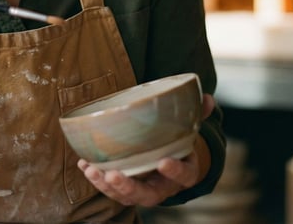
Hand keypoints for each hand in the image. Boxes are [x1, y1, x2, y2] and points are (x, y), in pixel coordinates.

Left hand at [77, 93, 216, 206]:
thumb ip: (199, 116)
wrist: (171, 164)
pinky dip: (96, 177)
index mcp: (183, 173)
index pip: (183, 176)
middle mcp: (162, 186)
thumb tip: (208, 97)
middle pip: (146, 194)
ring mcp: (142, 189)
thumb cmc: (179, 145)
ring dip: (106, 185)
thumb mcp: (190, 131)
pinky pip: (110, 188)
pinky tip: (84, 164)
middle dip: (128, 187)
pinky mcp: (125, 187)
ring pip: (124, 195)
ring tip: (92, 170)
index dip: (174, 171)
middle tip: (114, 175)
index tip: (163, 161)